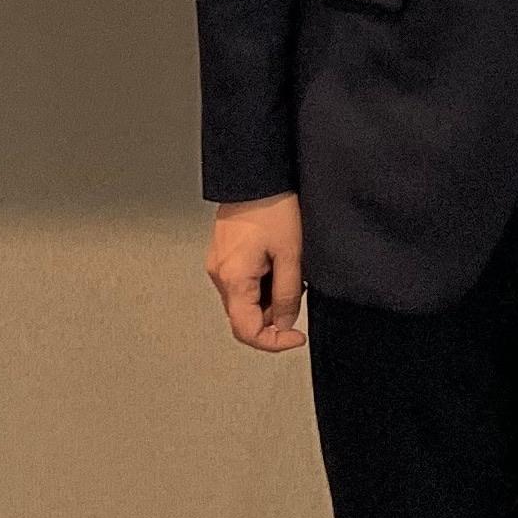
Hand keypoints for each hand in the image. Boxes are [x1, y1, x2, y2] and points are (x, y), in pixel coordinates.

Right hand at [207, 194, 306, 351]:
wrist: (256, 175)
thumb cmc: (273, 207)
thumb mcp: (291, 254)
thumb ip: (288, 295)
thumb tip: (285, 324)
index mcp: (233, 278)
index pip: (246, 331)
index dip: (273, 342)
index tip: (296, 337)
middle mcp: (219, 275)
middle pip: (245, 317)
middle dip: (275, 315)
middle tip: (298, 291)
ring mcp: (219, 265)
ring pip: (245, 300)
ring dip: (270, 297)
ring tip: (288, 267)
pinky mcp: (224, 255)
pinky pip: (243, 283)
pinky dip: (263, 283)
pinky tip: (277, 261)